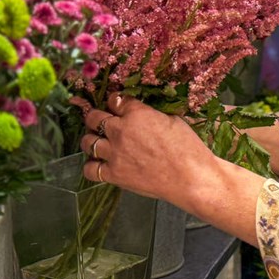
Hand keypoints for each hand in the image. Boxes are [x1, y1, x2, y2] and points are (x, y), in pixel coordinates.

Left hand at [81, 93, 216, 204]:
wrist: (191, 177)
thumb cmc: (188, 148)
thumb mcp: (173, 120)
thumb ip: (151, 113)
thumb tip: (142, 112)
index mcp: (137, 113)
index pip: (116, 100)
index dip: (116, 101)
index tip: (117, 105)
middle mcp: (121, 131)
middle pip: (94, 117)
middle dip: (96, 116)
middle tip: (100, 120)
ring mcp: (114, 154)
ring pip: (87, 141)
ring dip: (90, 139)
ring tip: (97, 141)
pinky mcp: (113, 174)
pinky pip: (89, 169)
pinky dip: (92, 165)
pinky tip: (100, 163)